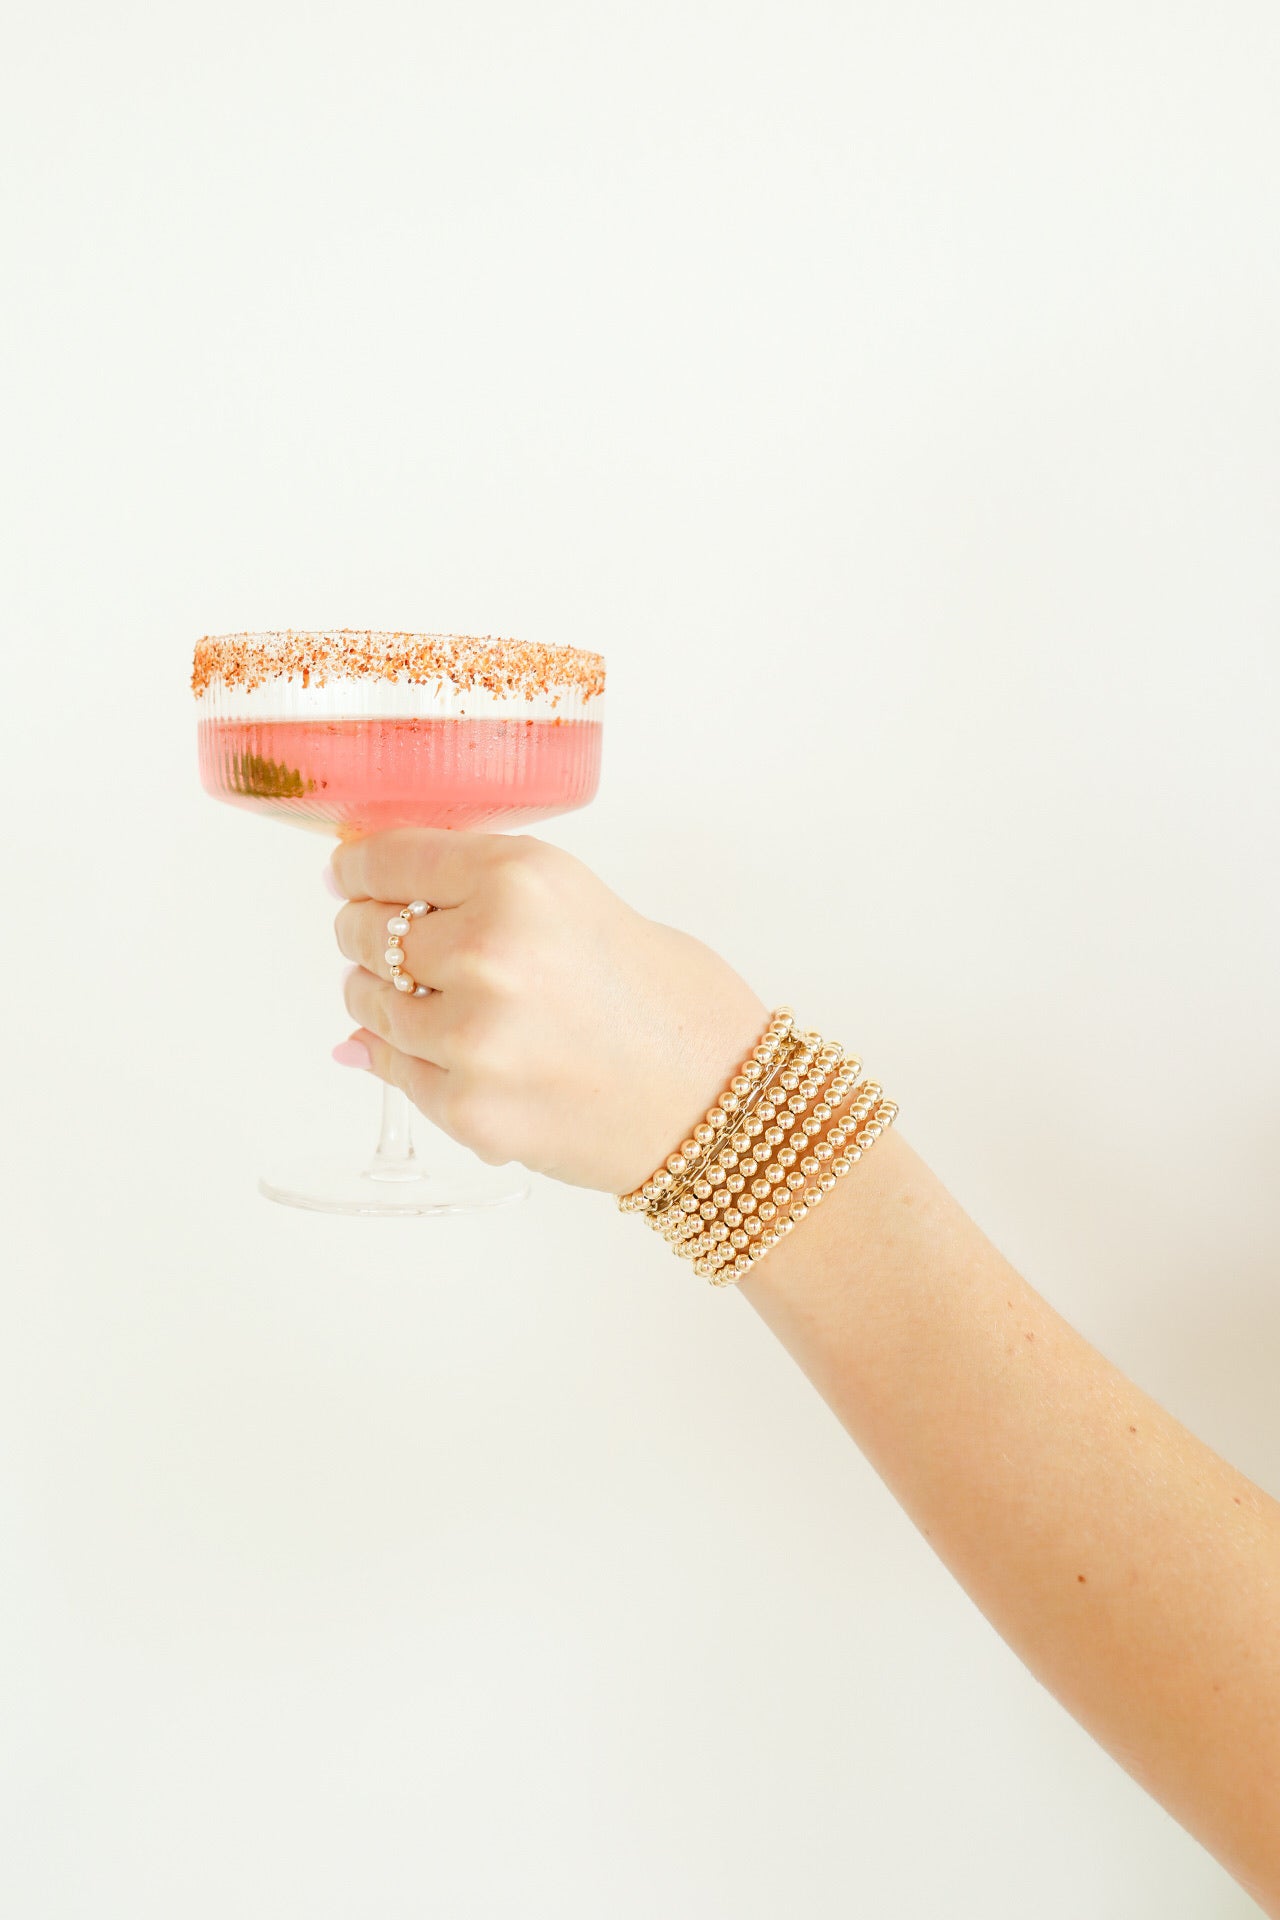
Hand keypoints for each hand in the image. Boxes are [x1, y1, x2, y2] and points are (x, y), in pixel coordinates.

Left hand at [330, 830, 769, 1191]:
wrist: (723, 1106)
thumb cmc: (672, 1003)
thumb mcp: (582, 903)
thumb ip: (487, 896)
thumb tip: (375, 897)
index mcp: (521, 878)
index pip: (389, 858)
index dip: (358, 868)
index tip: (348, 874)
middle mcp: (488, 949)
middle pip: (367, 930)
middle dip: (368, 933)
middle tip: (389, 943)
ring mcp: (471, 1036)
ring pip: (368, 1003)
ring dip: (380, 998)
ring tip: (428, 1002)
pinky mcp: (467, 1108)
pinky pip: (395, 1070)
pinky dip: (401, 1057)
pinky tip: (436, 1049)